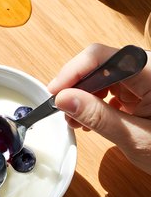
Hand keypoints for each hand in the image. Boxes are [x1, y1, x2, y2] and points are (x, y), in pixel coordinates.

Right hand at [48, 43, 150, 173]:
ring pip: (105, 75)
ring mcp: (148, 79)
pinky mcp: (146, 89)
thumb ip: (98, 117)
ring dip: (85, 95)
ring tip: (75, 121)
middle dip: (77, 85)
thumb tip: (63, 99)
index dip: (74, 71)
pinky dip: (98, 102)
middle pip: (102, 63)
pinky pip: (114, 86)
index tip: (56, 93)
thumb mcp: (136, 139)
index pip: (103, 57)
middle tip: (61, 110)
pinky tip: (90, 120)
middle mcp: (150, 69)